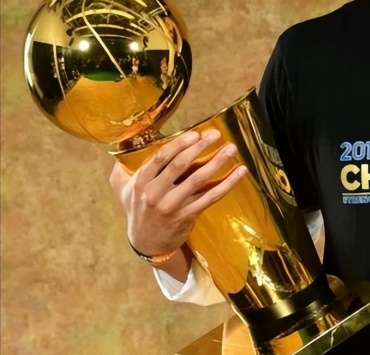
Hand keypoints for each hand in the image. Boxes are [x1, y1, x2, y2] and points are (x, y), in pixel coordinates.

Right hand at [109, 129, 246, 258]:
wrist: (146, 242)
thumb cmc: (136, 209)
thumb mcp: (123, 189)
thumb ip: (122, 168)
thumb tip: (123, 143)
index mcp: (140, 182)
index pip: (161, 158)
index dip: (179, 144)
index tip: (195, 133)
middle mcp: (155, 193)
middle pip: (181, 165)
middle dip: (200, 147)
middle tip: (216, 134)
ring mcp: (172, 205)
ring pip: (198, 180)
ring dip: (217, 162)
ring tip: (232, 149)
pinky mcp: (188, 215)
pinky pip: (211, 197)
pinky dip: (227, 183)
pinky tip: (240, 172)